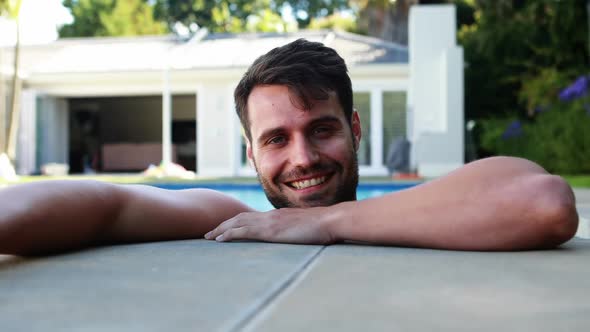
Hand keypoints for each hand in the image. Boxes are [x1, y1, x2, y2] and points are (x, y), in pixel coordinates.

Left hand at [204, 207, 335, 244]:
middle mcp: (270, 216)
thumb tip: (296, 238)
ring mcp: (270, 222)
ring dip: (221, 230)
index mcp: (278, 216)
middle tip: (209, 234)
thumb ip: (296, 232)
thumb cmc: (324, 227)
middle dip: (223, 225)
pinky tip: (220, 239)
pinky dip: (229, 234)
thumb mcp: (306, 229)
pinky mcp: (271, 231)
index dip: (236, 222)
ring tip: (209, 237)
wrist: (331, 220)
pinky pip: (244, 231)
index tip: (225, 229)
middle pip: (240, 218)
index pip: (251, 218)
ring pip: (237, 223)